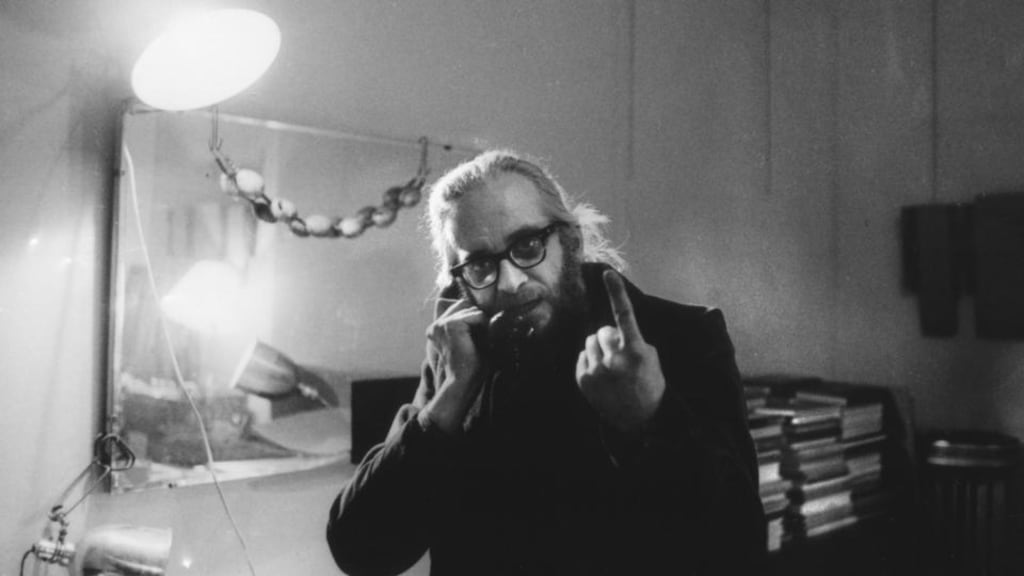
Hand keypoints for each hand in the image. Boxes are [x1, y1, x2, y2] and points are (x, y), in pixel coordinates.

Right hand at [418, 299, 487, 433]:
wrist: (464, 382)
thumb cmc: (471, 366)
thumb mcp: (471, 340)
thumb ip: (473, 323)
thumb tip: (490, 308)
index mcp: (436, 330)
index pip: (461, 307)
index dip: (473, 319)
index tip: (471, 341)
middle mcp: (436, 325)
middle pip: (466, 304)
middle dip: (476, 319)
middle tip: (474, 342)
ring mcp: (442, 324)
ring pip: (473, 310)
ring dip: (481, 326)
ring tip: (473, 344)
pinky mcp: (451, 325)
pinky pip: (478, 315)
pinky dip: (483, 327)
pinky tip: (474, 343)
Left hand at [576, 270, 665, 431]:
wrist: (641, 419)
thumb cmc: (649, 384)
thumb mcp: (651, 358)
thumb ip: (633, 339)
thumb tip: (613, 328)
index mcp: (635, 350)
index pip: (624, 315)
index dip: (616, 292)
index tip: (608, 274)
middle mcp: (614, 359)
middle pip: (602, 331)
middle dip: (609, 338)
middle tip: (619, 354)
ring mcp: (596, 370)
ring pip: (590, 342)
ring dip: (599, 349)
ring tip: (611, 366)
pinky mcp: (583, 380)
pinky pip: (582, 356)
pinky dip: (591, 361)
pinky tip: (602, 375)